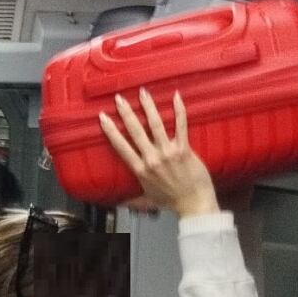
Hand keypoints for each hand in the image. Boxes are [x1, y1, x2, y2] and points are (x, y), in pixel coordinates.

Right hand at [99, 89, 218, 217]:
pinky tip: (176, 97)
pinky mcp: (184, 150)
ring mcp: (168, 153)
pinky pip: (180, 126)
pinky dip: (179, 110)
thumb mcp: (148, 199)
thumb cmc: (172, 202)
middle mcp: (152, 159)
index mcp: (140, 170)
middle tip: (119, 98)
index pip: (121, 146)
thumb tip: (120, 202)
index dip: (111, 130)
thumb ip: (134, 198)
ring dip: (148, 106)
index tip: (103, 117)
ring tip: (143, 92)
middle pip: (135, 131)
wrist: (194, 204)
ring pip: (155, 125)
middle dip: (126, 112)